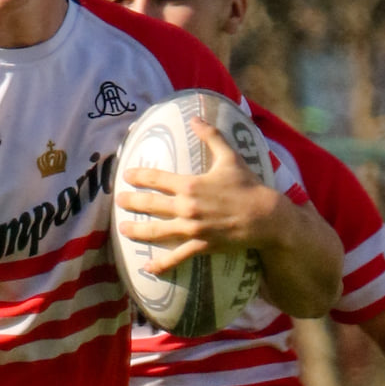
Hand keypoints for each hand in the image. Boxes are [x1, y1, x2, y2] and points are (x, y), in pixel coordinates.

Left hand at [116, 118, 279, 272]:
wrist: (265, 217)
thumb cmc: (248, 186)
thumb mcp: (230, 157)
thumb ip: (211, 136)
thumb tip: (195, 117)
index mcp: (190, 184)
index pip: (157, 178)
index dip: (139, 176)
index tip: (127, 176)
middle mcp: (187, 207)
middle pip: (151, 205)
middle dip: (131, 202)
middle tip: (119, 201)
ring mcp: (192, 228)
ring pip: (157, 231)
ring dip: (138, 231)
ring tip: (123, 229)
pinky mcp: (201, 246)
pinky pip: (177, 256)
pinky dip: (161, 264)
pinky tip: (148, 268)